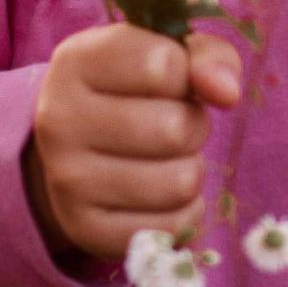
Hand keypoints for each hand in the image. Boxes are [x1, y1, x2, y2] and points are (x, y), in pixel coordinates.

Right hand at [26, 22, 242, 274]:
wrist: (79, 151)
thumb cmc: (136, 91)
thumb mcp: (168, 56)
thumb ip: (208, 59)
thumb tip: (228, 93)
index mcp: (75, 61)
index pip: (164, 65)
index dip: (185, 75)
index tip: (169, 81)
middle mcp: (59, 120)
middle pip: (175, 129)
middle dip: (192, 126)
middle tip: (171, 125)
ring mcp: (68, 180)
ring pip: (179, 183)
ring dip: (190, 170)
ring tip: (165, 159)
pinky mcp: (85, 230)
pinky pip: (172, 227)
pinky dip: (183, 212)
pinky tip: (159, 196)